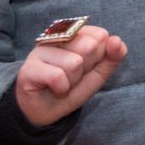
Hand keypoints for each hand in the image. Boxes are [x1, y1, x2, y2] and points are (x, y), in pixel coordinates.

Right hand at [13, 24, 127, 126]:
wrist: (47, 111)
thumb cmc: (72, 87)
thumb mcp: (99, 72)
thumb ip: (113, 56)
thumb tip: (116, 40)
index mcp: (74, 32)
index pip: (100, 35)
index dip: (98, 57)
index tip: (86, 67)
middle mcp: (55, 37)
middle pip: (89, 46)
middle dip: (86, 69)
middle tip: (73, 76)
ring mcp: (39, 51)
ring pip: (74, 63)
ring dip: (73, 81)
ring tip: (62, 83)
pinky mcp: (28, 69)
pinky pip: (58, 77)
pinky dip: (61, 89)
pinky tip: (54, 89)